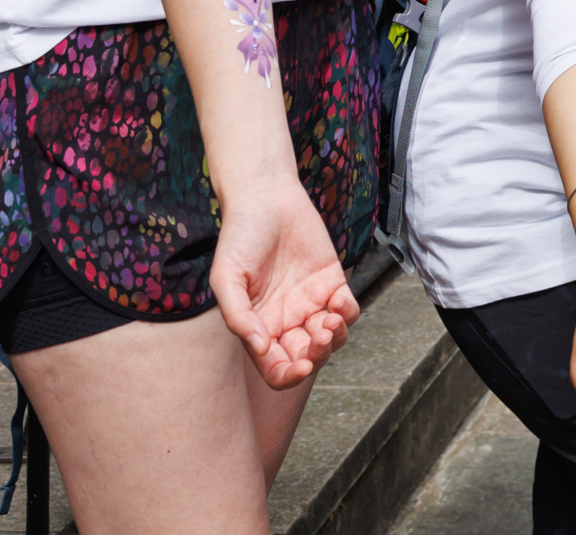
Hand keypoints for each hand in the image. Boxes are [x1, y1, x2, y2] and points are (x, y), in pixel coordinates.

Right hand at [208, 179, 359, 389]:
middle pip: (307, 357)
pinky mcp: (331, 282)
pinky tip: (339, 302)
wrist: (265, 199)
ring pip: (332, 339)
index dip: (289, 376)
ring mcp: (310, 302)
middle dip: (316, 356)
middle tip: (318, 336)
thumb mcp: (226, 278)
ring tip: (330, 320)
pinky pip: (348, 309)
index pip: (275, 368)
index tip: (301, 366)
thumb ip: (238, 315)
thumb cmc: (239, 237)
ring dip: (335, 338)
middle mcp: (286, 320)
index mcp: (259, 326)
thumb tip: (261, 348)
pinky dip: (349, 313)